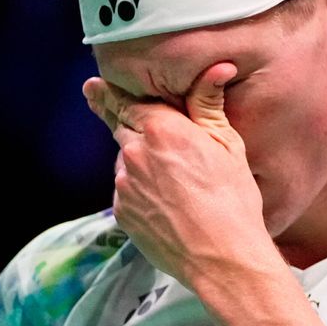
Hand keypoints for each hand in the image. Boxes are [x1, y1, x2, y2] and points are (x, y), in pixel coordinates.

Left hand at [82, 63, 273, 288]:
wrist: (223, 257)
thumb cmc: (233, 200)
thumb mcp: (228, 146)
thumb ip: (209, 105)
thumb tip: (217, 67)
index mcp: (162, 129)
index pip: (128, 101)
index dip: (111, 93)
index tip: (93, 86)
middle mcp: (134, 153)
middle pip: (120, 127)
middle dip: (118, 119)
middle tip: (105, 107)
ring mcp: (124, 186)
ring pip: (125, 162)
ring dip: (137, 161)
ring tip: (170, 179)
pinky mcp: (122, 214)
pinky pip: (126, 192)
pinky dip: (139, 191)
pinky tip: (166, 202)